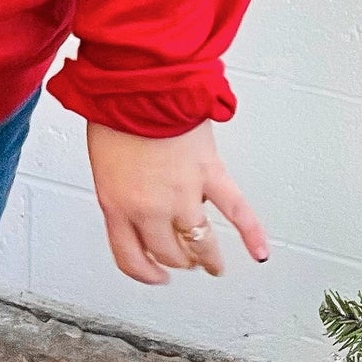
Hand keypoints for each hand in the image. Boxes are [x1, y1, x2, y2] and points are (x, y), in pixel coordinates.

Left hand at [85, 118, 270, 283]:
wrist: (138, 84)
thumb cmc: (114, 112)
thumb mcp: (102, 161)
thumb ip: (120, 188)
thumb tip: (135, 202)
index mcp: (117, 204)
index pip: (130, 258)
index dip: (145, 273)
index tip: (156, 277)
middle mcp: (150, 208)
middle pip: (168, 253)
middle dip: (177, 260)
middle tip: (185, 262)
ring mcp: (183, 194)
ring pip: (200, 241)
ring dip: (208, 257)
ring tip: (213, 265)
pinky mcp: (210, 174)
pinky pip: (236, 211)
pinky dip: (252, 233)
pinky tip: (260, 251)